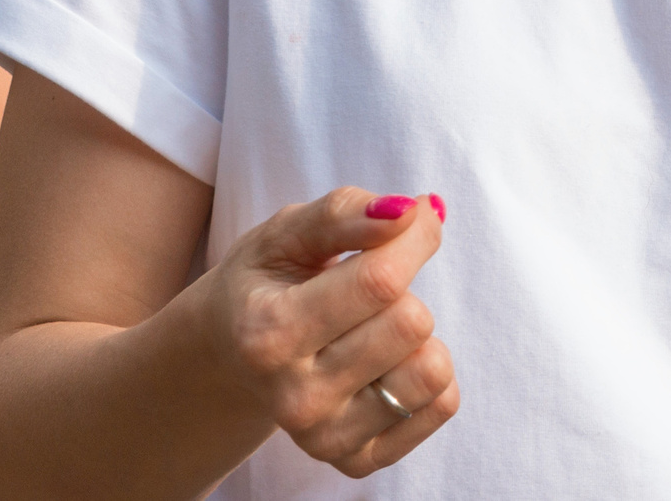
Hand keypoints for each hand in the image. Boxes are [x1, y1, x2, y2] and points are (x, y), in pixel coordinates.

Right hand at [188, 186, 459, 477]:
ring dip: (418, 336)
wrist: (229, 359)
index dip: (415, 237)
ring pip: (432, 371)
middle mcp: (294, 398)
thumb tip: (410, 210)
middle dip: (405, 289)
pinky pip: (441, 405)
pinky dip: (430, 373)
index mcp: (269, 333)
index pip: (381, 282)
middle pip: (412, 324)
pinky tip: (386, 364)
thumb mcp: (286, 234)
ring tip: (372, 330)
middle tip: (363, 293)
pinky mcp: (356, 459)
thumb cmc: (266, 283)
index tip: (414, 218)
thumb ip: (345, 214)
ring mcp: (325, 437)